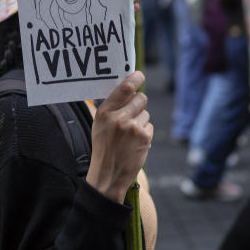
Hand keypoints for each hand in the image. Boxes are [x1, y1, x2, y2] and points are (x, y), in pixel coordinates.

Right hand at [86, 72, 153, 203]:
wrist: (107, 175)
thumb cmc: (104, 147)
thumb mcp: (100, 125)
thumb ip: (112, 107)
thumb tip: (128, 88)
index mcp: (104, 112)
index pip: (123, 88)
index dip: (134, 79)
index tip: (139, 75)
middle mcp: (118, 118)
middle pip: (140, 98)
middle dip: (139, 103)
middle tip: (132, 114)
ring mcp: (132, 128)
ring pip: (146, 113)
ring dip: (141, 121)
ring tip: (129, 135)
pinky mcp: (143, 137)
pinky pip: (149, 126)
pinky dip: (144, 133)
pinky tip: (134, 143)